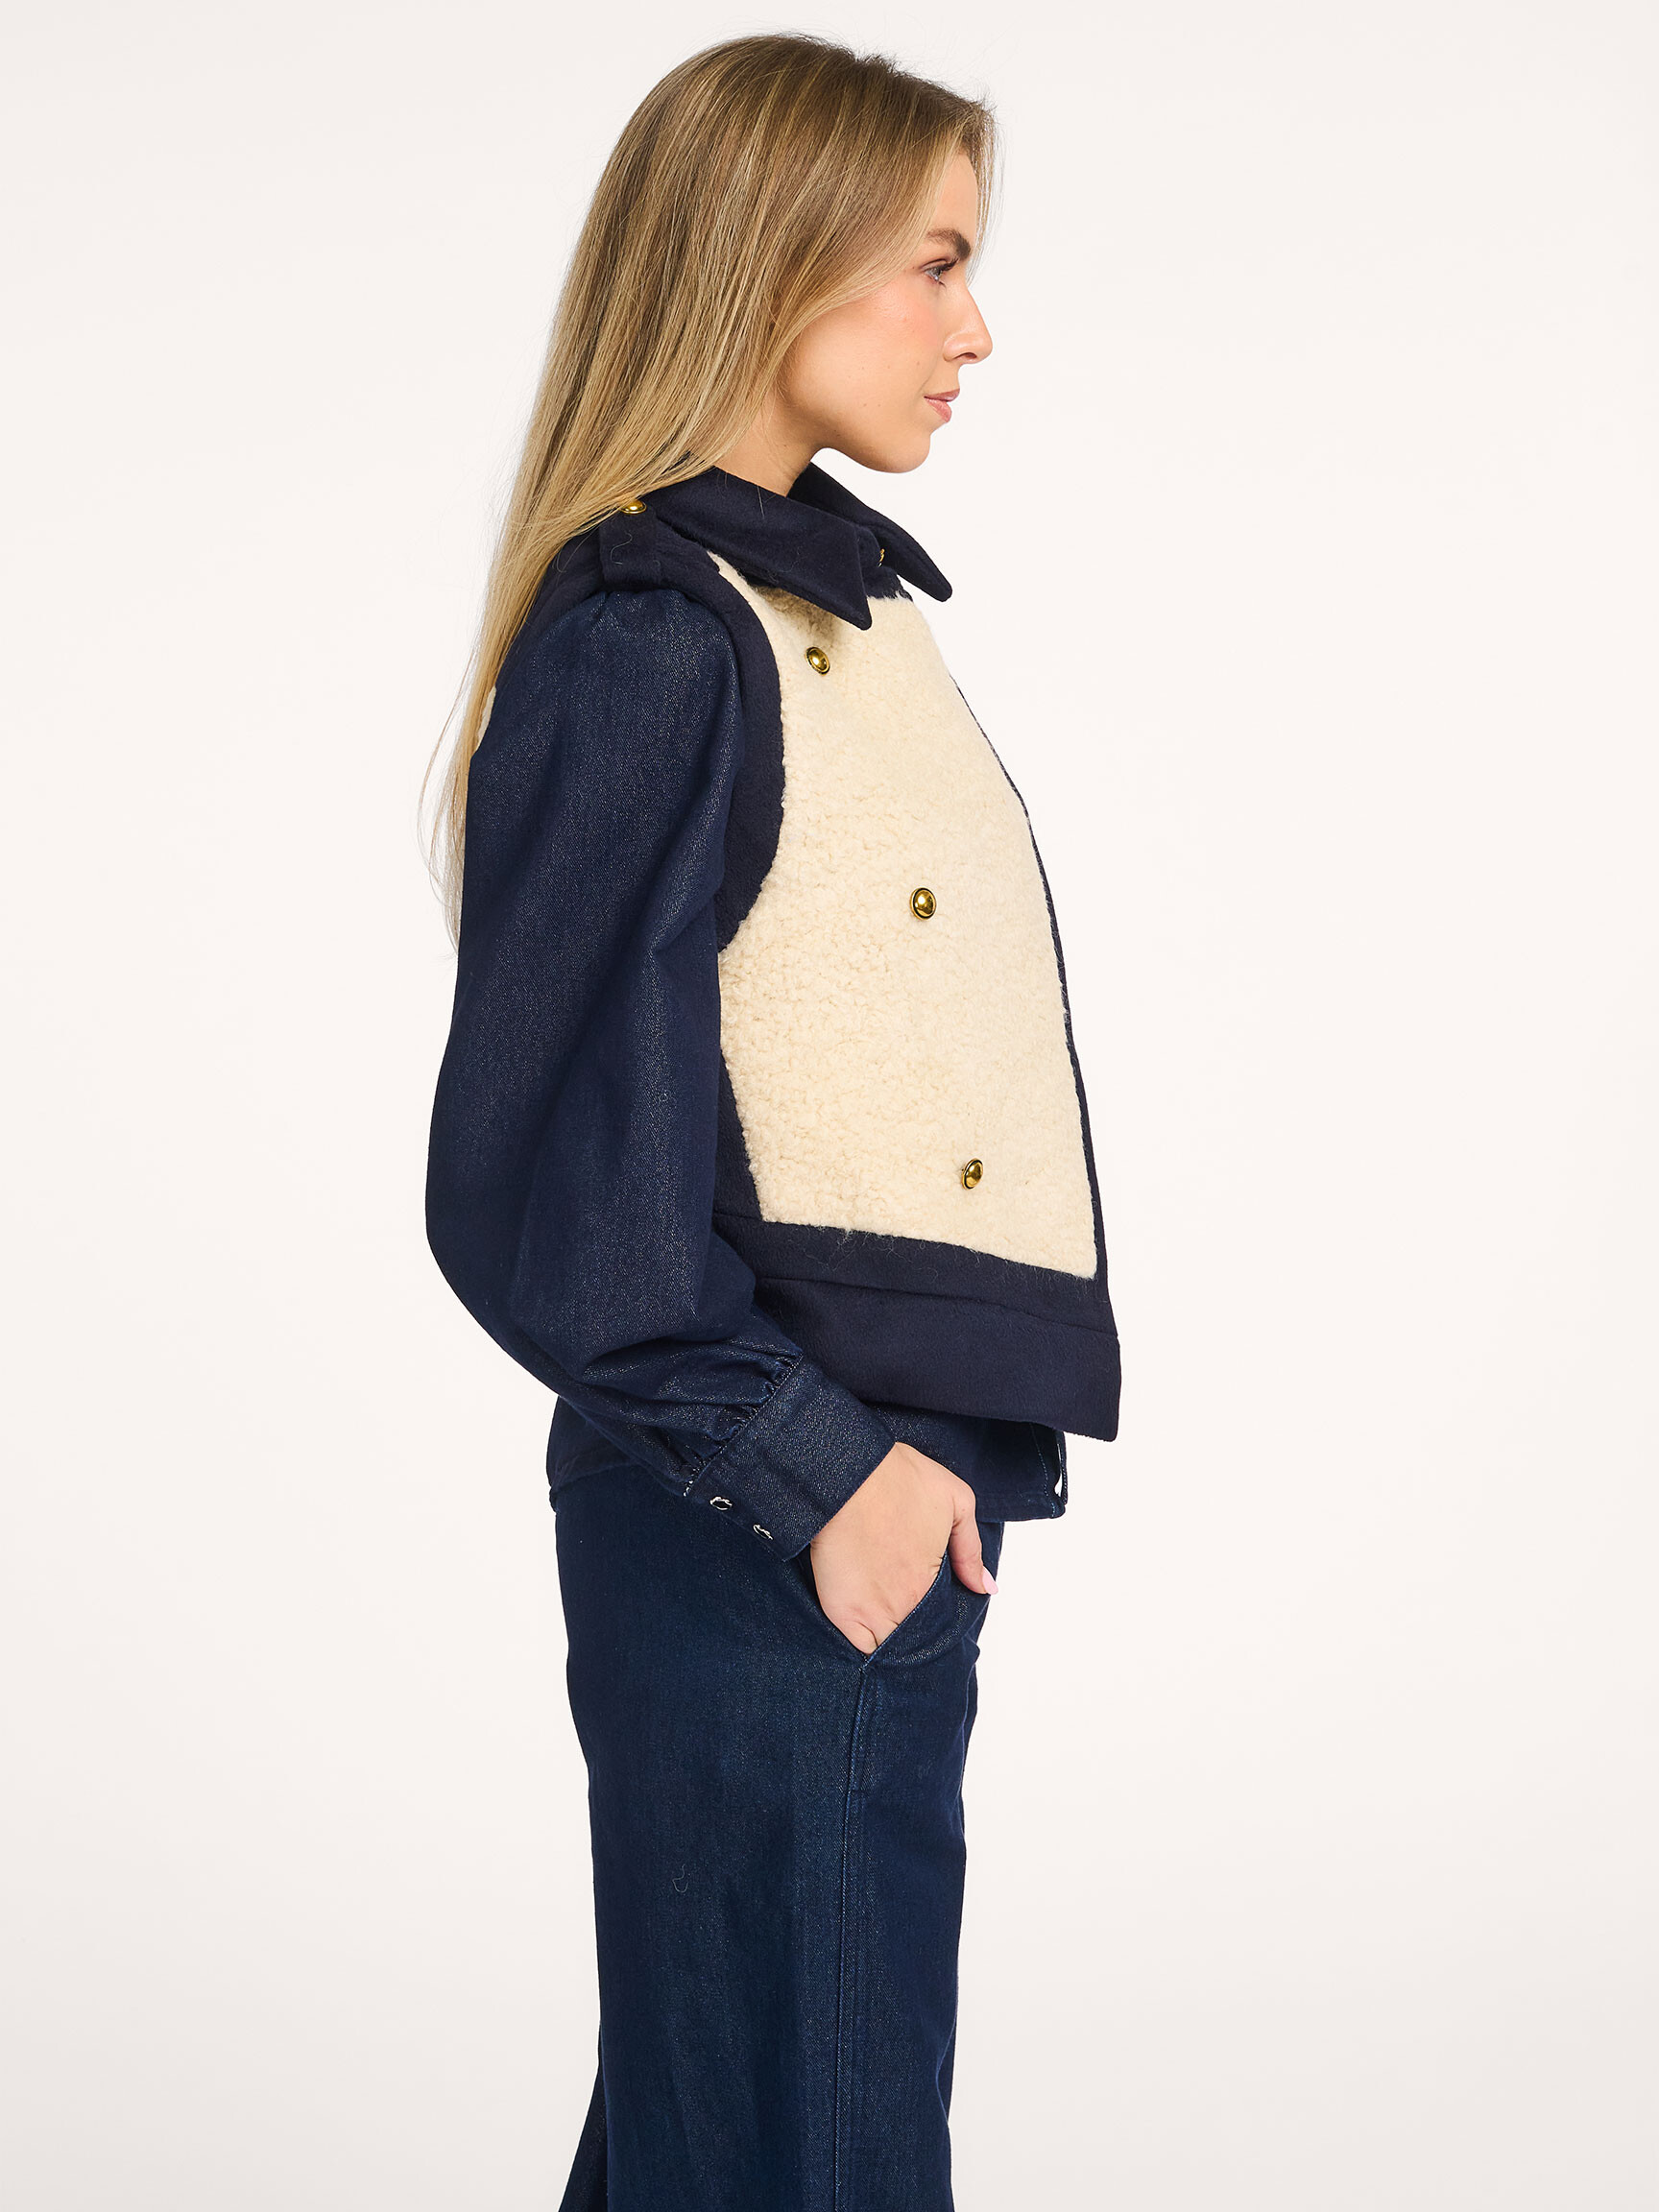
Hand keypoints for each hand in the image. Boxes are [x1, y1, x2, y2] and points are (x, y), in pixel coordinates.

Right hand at [807, 1442, 996, 1653]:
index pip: (940, 1623)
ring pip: (887, 1648)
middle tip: (905, 1613)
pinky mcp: (840, 1610)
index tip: (928, 1610)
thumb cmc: (898, 1478)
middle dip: (913, 1634)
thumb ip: (971, 1550)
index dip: (935, 1621)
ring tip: (885, 1620)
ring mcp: (870, 1612)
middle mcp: (904, 1605)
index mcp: (931, 1583)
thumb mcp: (955, 1500)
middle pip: (913, 1639)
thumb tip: (986, 1587)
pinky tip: (863, 1624)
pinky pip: (857, 1646)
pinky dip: (862, 1643)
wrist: (847, 1472)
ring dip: (889, 1640)